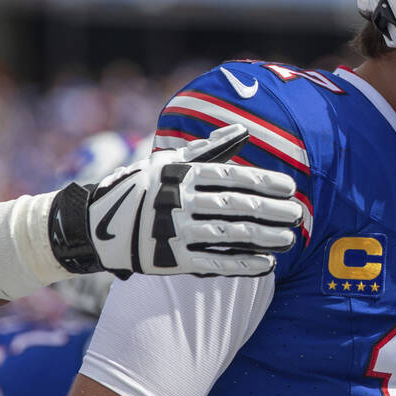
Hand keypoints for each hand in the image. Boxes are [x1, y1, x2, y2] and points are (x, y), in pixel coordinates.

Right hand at [48, 124, 301, 277]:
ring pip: (226, 235)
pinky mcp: (171, 259)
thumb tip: (243, 130)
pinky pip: (213, 263)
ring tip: (288, 239)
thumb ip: (209, 149)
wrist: (97, 226)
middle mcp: (178, 202)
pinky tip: (266, 265)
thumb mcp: (169, 161)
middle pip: (233, 206)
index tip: (289, 188)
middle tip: (298, 214)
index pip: (229, 177)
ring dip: (262, 238)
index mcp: (180, 175)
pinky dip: (241, 264)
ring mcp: (174, 232)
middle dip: (269, 211)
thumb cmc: (143, 187)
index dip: (262, 182)